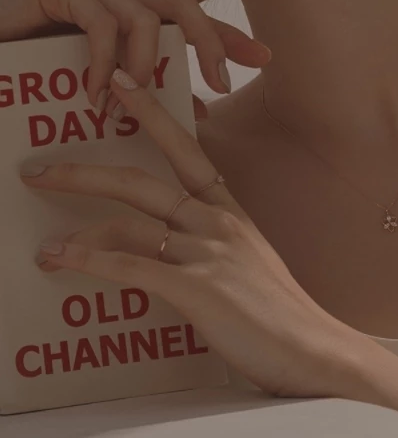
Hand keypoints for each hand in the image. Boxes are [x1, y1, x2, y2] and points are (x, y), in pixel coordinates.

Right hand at [0, 0, 271, 119]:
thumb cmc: (30, 75)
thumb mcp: (100, 88)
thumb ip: (144, 94)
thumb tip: (198, 112)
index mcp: (126, 12)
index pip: (188, 16)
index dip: (226, 35)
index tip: (263, 59)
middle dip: (209, 39)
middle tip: (220, 82)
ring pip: (144, 15)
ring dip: (144, 66)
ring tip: (128, 104)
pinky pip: (100, 22)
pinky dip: (104, 63)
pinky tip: (95, 95)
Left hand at [21, 68, 369, 399]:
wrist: (316, 352)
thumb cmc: (282, 315)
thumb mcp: (249, 265)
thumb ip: (212, 248)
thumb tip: (167, 248)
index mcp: (230, 211)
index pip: (186, 149)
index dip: (152, 114)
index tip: (124, 86)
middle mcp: (217, 222)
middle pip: (141, 181)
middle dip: (86, 172)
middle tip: (41, 169)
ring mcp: (208, 252)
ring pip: (128, 223)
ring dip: (78, 232)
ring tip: (44, 247)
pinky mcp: (198, 288)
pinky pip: (131, 266)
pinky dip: (90, 263)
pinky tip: (63, 261)